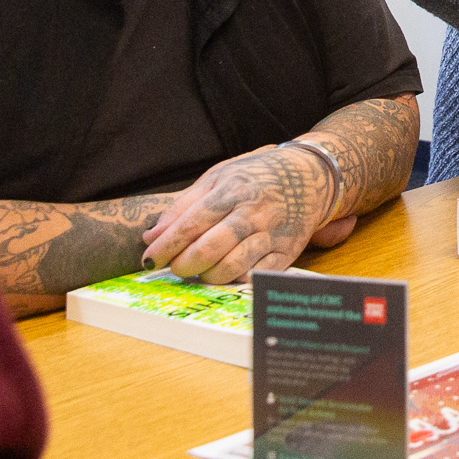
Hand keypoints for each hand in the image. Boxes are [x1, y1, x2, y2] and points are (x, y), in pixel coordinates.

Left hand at [139, 147, 336, 281]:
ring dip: (208, 276)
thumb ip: (183, 206)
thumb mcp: (218, 178)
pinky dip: (237, 282)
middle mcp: (253, 212)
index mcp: (233, 190)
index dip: (167, 244)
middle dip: (185, 264)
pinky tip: (227, 277)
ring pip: (233, 266)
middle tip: (175, 268)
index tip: (149, 259)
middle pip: (211, 247)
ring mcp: (272, 234)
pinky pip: (258, 276)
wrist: (310, 176)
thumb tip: (151, 235)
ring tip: (200, 273)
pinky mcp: (287, 252)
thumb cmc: (256, 177)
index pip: (192, 222)